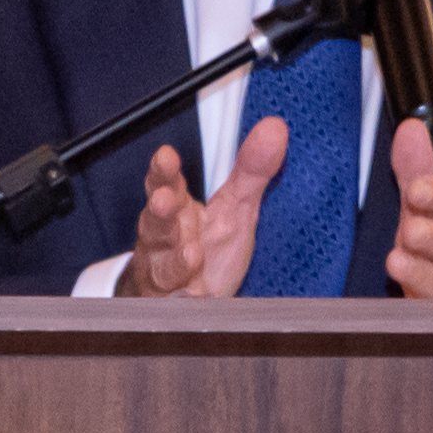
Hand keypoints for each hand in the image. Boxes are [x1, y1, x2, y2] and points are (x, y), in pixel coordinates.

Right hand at [115, 117, 288, 296]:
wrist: (183, 298)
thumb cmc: (207, 248)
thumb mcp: (235, 209)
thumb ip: (251, 171)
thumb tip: (275, 128)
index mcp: (178, 209)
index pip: (166, 184)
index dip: (164, 171)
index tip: (166, 156)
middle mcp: (164, 238)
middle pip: (156, 221)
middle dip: (160, 210)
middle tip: (165, 201)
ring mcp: (163, 272)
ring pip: (161, 264)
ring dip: (174, 260)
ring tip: (192, 254)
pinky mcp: (169, 304)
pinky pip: (173, 303)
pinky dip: (182, 301)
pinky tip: (196, 297)